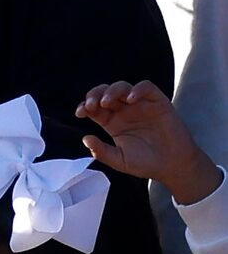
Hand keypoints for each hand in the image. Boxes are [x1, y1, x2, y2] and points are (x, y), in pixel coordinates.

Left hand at [79, 80, 223, 206]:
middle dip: (95, 95)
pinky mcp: (158, 103)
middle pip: (105, 93)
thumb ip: (102, 151)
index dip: (85, 106)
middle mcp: (124, 111)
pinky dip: (137, 89)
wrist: (173, 166)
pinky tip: (130, 100)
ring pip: (123, 87)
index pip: (94, 107)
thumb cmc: (146, 163)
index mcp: (112, 122)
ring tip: (106, 102)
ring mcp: (141, 105)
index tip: (80, 113)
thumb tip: (85, 139)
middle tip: (91, 105)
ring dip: (112, 91)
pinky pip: (147, 88)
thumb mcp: (119, 160)